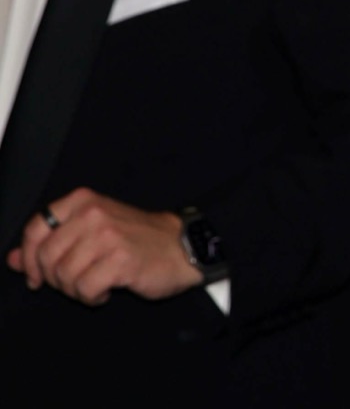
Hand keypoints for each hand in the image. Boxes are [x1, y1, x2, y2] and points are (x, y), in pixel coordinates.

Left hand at [4, 188, 202, 305]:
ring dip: (76, 290)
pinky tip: (107, 291)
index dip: (28, 258)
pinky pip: (85, 289)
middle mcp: (94, 213)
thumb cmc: (137, 240)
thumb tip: (12, 261)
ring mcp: (107, 236)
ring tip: (95, 284)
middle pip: (46, 257)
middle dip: (56, 279)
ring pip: (64, 276)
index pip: (35, 229)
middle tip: (76, 282)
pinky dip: (92, 297)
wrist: (183, 246)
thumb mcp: (92, 232)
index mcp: (83, 201)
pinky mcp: (120, 259)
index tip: (36, 276)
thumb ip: (52, 243)